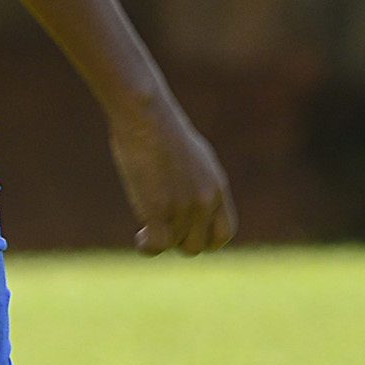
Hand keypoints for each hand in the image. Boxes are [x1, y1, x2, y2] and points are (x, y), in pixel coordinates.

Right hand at [109, 100, 234, 256]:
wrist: (147, 117)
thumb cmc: (162, 131)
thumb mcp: (192, 157)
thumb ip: (198, 183)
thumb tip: (192, 204)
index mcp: (217, 187)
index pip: (224, 233)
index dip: (207, 241)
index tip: (188, 236)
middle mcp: (206, 200)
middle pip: (198, 245)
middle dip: (180, 243)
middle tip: (162, 230)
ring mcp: (184, 206)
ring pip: (175, 244)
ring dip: (160, 241)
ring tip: (145, 231)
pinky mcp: (159, 209)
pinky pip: (158, 246)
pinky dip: (147, 247)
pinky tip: (140, 237)